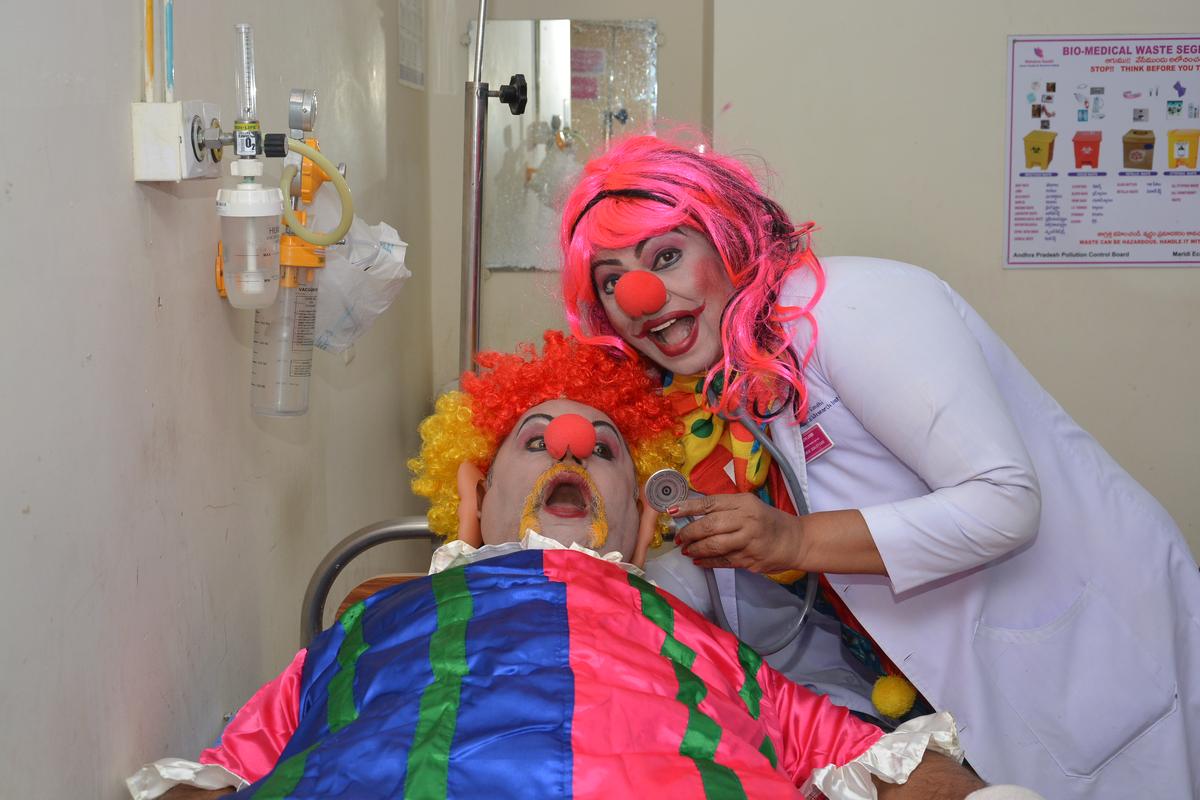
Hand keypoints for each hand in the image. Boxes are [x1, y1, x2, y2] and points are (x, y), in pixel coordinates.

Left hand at [672, 493, 804, 574]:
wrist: (795, 540)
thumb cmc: (768, 521)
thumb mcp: (749, 505)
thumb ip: (725, 507)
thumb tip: (693, 513)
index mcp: (744, 502)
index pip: (710, 503)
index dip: (688, 507)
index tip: (671, 511)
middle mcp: (746, 520)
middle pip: (709, 525)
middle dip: (689, 533)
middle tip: (679, 538)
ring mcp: (749, 541)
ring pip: (714, 545)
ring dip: (695, 549)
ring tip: (686, 550)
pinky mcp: (750, 559)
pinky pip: (722, 561)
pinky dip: (707, 561)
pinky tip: (698, 560)